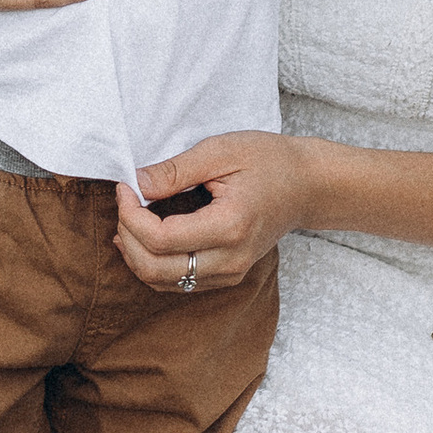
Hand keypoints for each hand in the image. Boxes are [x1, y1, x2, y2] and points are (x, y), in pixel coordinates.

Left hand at [114, 135, 316, 293]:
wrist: (307, 186)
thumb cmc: (269, 161)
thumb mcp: (220, 151)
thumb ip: (175, 171)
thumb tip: (135, 184)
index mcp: (229, 226)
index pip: (160, 238)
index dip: (130, 215)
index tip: (125, 187)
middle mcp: (230, 260)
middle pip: (154, 268)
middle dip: (127, 236)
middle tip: (125, 203)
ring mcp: (230, 273)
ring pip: (162, 282)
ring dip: (135, 254)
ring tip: (128, 219)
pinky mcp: (227, 277)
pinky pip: (177, 282)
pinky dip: (152, 263)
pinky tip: (143, 238)